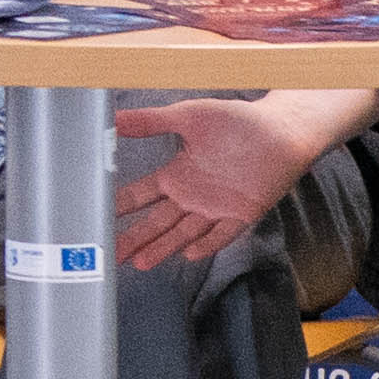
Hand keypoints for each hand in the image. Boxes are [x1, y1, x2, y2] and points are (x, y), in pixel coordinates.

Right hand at [112, 90, 361, 272]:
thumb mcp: (188, 116)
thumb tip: (114, 118)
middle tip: (111, 255)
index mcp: (178, 175)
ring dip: (164, 247)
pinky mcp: (242, 213)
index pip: (142, 195)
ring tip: (140, 262)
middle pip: (158, 222)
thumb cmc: (237, 121)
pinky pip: (222, 233)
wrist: (280, 130)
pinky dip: (208, 243)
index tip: (98, 218)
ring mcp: (216, 208)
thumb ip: (152, 121)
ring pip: (184, 232)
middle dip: (135, 238)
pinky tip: (190, 254)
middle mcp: (193, 196)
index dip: (121, 206)